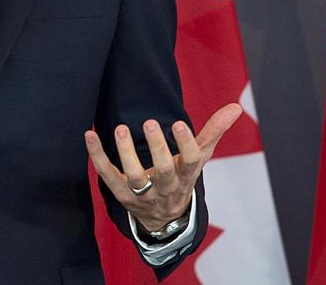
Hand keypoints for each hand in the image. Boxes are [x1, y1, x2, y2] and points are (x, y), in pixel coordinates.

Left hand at [84, 103, 242, 231]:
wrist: (163, 218)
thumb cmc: (181, 178)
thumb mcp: (199, 158)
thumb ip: (214, 132)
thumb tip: (235, 107)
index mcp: (186, 176)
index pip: (191, 161)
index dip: (186, 144)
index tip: (179, 123)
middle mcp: (165, 187)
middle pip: (164, 171)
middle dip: (157, 148)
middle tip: (150, 122)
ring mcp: (142, 193)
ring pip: (134, 177)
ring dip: (126, 153)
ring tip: (121, 128)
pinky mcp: (120, 193)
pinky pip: (107, 175)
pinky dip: (97, 156)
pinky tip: (90, 134)